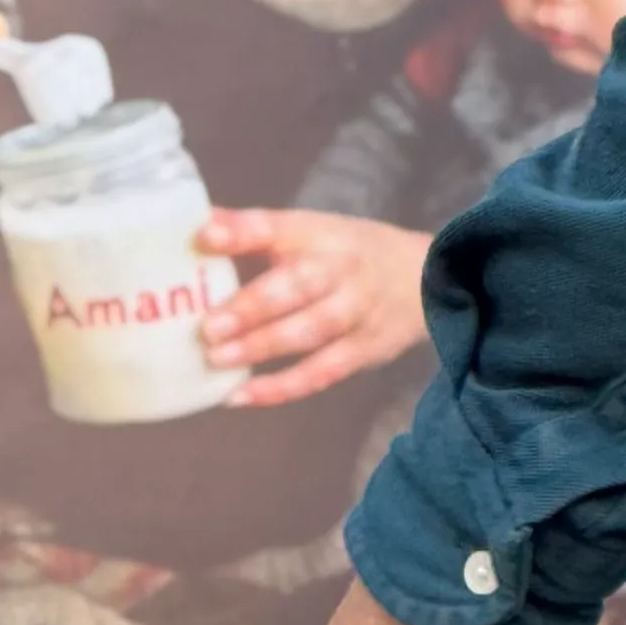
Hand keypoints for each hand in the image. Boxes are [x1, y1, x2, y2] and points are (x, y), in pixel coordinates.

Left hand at [196, 210, 434, 405]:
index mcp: (321, 234)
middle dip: (253, 306)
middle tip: (208, 327)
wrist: (429, 279)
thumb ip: (253, 231)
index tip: (203, 236)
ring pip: (310, 332)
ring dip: (262, 347)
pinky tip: (239, 398)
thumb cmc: (348, 255)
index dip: (242, 231)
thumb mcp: (310, 232)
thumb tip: (196, 227)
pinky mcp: (363, 351)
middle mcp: (341, 270)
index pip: (280, 226)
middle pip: (298, 286)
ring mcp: (356, 312)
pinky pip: (320, 373)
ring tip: (217, 359)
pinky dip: (280, 389)